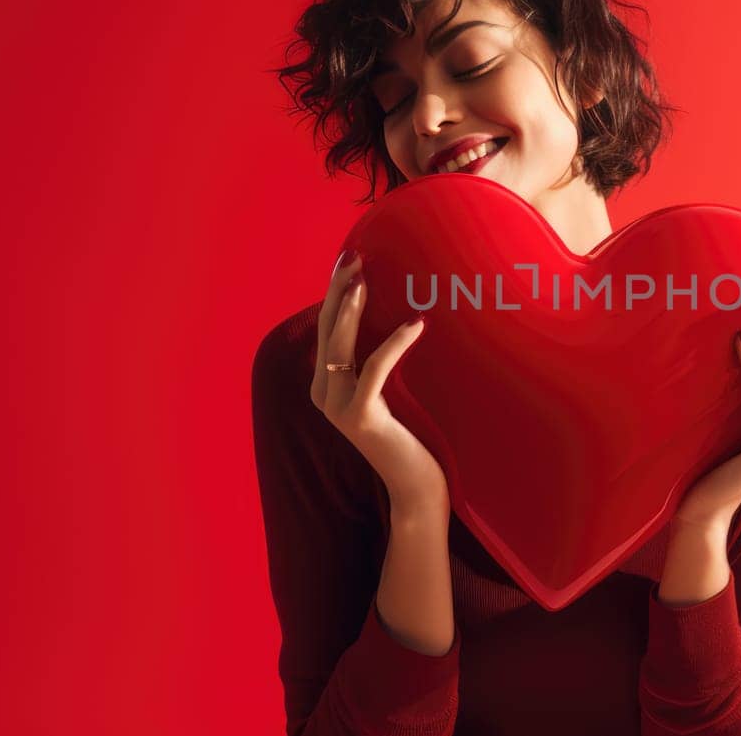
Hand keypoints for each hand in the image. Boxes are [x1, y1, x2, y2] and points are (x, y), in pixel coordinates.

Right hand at [310, 250, 448, 515]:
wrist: (414, 484)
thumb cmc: (409, 434)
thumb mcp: (388, 391)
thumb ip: (377, 362)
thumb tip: (393, 315)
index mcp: (326, 384)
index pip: (327, 328)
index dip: (334, 292)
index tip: (347, 259)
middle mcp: (324, 393)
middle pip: (328, 330)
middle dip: (339, 289)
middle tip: (354, 256)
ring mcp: (338, 406)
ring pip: (340, 346)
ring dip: (351, 309)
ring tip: (366, 278)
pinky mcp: (360, 416)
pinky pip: (375, 369)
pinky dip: (394, 343)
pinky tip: (416, 323)